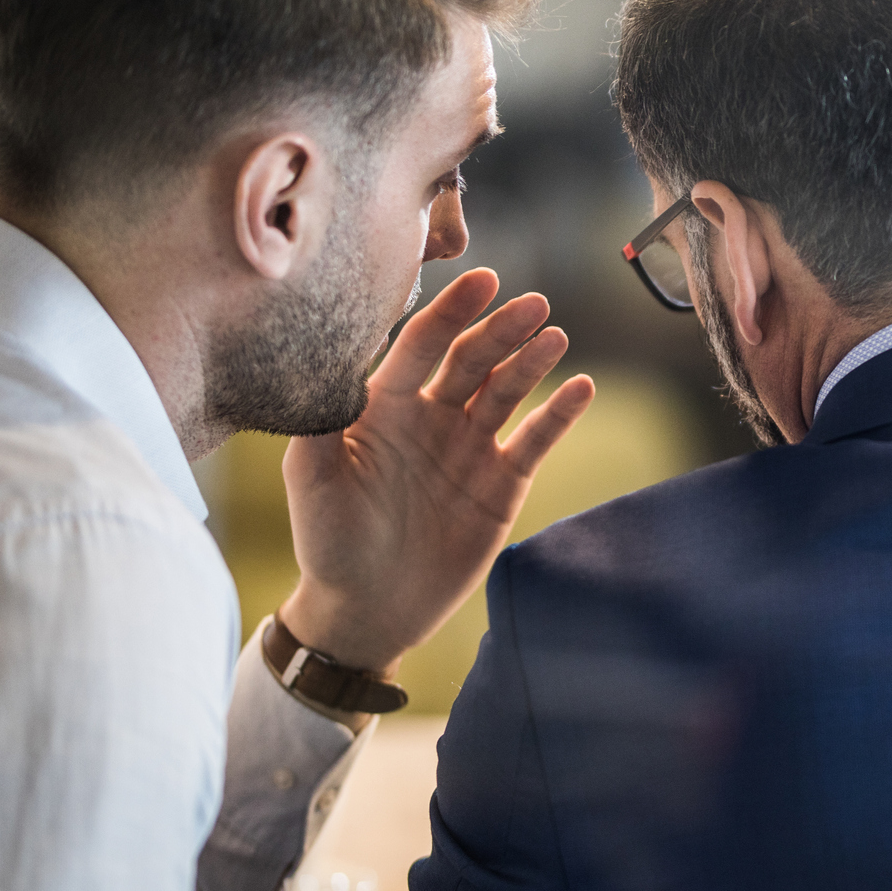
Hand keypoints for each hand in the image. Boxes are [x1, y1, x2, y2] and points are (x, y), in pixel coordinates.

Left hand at [278, 267, 595, 672]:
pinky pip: (535, 440)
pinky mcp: (501, 483)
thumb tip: (332, 365)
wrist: (368, 610)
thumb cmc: (329, 543)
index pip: (421, 345)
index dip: (451, 312)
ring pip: (506, 391)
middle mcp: (430, 417)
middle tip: (532, 304)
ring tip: (554, 336)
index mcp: (383, 407)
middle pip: (472, 360)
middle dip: (500, 330)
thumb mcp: (311, 481)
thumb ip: (321, 422)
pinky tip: (580, 387)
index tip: (481, 280)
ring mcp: (469, 448)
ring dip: (530, 362)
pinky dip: (559, 414)